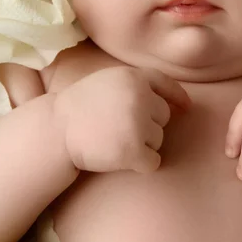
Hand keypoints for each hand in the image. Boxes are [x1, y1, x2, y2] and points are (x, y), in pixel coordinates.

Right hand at [54, 66, 190, 172]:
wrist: (55, 131)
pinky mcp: (132, 150)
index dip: (177, 96)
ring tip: (115, 141)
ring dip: (143, 144)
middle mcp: (139, 97)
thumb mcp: (107, 81)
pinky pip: (153, 161)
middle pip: (163, 116)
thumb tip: (172, 101)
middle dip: (149, 125)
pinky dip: (142, 164)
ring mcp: (137, 123)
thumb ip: (135, 85)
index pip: (165, 83)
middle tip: (120, 129)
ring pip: (159, 139)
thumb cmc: (80, 108)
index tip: (186, 108)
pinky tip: (122, 160)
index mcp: (133, 77)